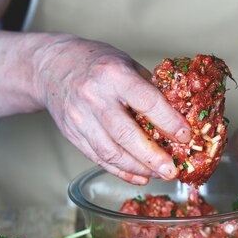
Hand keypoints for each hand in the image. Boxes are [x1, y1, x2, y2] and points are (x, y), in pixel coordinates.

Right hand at [34, 34, 190, 183]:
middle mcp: (94, 97)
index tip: (185, 136)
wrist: (52, 65)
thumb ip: (149, 88)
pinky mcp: (73, 134)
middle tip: (173, 170)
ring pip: (111, 152)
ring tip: (159, 174)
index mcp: (114, 75)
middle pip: (126, 135)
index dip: (169, 122)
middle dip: (153, 157)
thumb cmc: (95, 61)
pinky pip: (99, 158)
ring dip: (138, 168)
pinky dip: (121, 171)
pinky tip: (139, 176)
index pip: (147, 102)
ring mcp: (80, 118)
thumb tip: (177, 114)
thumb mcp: (127, 63)